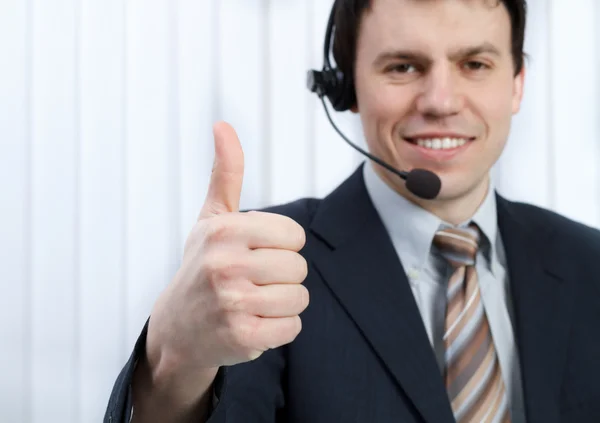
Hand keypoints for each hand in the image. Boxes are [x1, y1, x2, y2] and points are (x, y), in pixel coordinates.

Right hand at [145, 122, 308, 399]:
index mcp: (224, 230)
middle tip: (251, 281)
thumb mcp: (210, 218)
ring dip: (281, 303)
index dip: (280, 246)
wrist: (178, 327)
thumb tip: (223, 125)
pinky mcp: (243, 337)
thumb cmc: (201, 266)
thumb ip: (226, 173)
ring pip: (299, 298)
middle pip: (299, 267)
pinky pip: (292, 327)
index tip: (254, 253)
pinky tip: (253, 323)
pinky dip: (279, 328)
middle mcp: (225, 264)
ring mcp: (233, 303)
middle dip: (281, 275)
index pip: (295, 235)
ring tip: (251, 302)